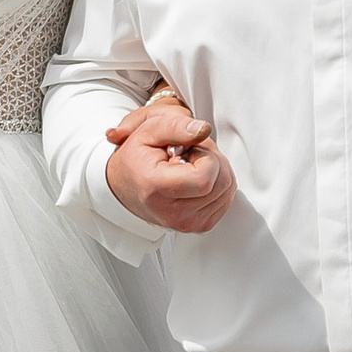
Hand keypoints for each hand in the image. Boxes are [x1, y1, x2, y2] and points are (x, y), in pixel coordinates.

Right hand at [101, 89, 236, 236]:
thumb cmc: (136, 160)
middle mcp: (174, 213)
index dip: (204, 156)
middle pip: (222, 182)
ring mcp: (188, 223)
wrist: (124, 187)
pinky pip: (226, 199)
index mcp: (157, 189)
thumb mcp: (147, 131)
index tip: (187, 151)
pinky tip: (196, 180)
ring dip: (216, 171)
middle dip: (213, 160)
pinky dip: (217, 185)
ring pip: (228, 189)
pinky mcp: (200, 225)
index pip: (206, 177)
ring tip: (190, 167)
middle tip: (189, 156)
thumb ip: (176, 126)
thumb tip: (204, 129)